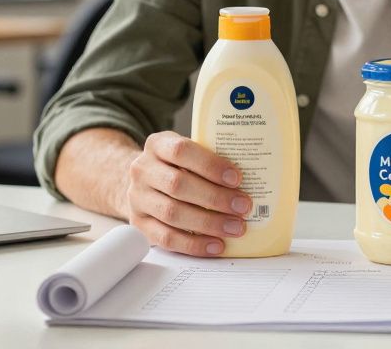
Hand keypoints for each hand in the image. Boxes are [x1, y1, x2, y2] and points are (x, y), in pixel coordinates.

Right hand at [121, 131, 252, 256]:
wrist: (141, 181)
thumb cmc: (176, 166)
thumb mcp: (187, 153)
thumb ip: (209, 159)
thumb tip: (253, 176)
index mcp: (157, 145)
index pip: (181, 151)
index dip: (210, 165)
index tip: (237, 178)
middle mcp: (142, 170)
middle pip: (178, 185)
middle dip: (215, 198)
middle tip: (243, 207)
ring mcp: (137, 198)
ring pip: (172, 214)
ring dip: (208, 223)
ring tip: (235, 228)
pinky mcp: (139, 224)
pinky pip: (166, 238)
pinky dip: (194, 244)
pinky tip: (216, 245)